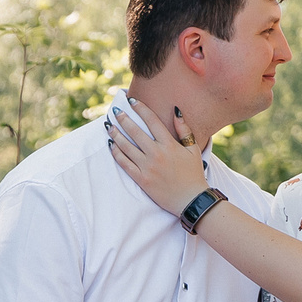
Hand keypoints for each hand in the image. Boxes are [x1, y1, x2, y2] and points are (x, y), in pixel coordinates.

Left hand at [104, 93, 208, 215]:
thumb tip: (175, 110)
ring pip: (126, 146)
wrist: (191, 199)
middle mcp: (156, 153)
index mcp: (169, 144)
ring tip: (108, 126)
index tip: (131, 101)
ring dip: (115, 134)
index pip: (152, 121)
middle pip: (135, 131)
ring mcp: (147, 167)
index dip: (140, 109)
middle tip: (115, 111)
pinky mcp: (141, 179)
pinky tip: (111, 145)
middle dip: (123, 119)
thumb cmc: (193, 173)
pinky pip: (125, 163)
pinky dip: (116, 153)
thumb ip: (184, 129)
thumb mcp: (193, 149)